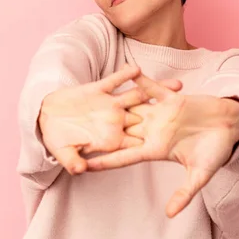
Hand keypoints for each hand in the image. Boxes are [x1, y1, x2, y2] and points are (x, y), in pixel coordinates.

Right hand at [39, 65, 182, 174]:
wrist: (45, 117)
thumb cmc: (56, 139)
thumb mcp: (64, 152)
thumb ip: (72, 161)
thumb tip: (80, 170)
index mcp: (111, 138)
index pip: (137, 143)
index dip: (158, 143)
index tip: (181, 143)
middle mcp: (115, 120)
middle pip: (148, 117)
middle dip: (170, 115)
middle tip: (193, 112)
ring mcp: (108, 103)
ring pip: (138, 96)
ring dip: (157, 90)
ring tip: (178, 85)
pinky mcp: (97, 89)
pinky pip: (115, 81)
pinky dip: (125, 75)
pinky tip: (138, 68)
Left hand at [86, 73, 238, 217]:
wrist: (233, 127)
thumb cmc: (217, 151)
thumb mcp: (200, 174)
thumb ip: (184, 193)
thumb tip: (170, 215)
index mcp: (156, 149)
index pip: (124, 155)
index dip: (104, 160)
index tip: (83, 164)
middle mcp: (154, 131)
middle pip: (121, 131)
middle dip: (100, 130)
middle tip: (75, 129)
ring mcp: (161, 114)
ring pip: (132, 107)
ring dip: (113, 103)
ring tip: (90, 99)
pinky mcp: (172, 98)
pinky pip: (151, 88)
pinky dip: (139, 80)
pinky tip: (124, 71)